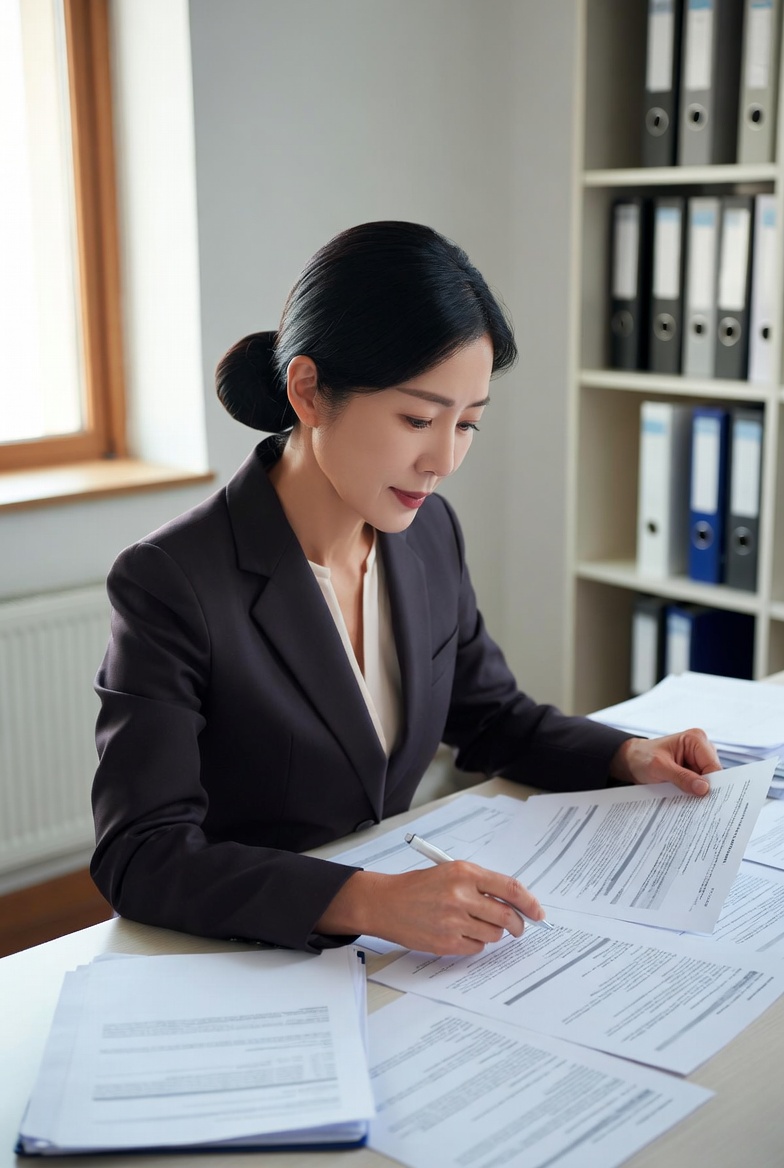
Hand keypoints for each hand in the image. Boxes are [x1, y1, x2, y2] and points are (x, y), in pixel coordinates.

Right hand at [315, 863, 545, 955]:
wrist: (386, 903)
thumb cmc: (419, 886)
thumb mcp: (451, 873)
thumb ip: (481, 885)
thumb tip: (515, 904)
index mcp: (464, 873)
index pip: (510, 888)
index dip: (530, 903)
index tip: (538, 913)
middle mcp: (460, 895)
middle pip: (506, 916)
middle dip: (518, 924)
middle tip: (518, 927)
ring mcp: (453, 921)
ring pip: (493, 934)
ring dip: (492, 933)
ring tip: (474, 924)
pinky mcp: (446, 942)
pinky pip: (476, 948)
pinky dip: (475, 943)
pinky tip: (459, 933)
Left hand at [609, 728, 720, 796]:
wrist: (631, 761)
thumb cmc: (642, 758)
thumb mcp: (659, 768)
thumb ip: (682, 777)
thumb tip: (704, 789)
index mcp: (695, 739)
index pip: (713, 766)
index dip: (711, 784)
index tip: (707, 800)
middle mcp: (701, 746)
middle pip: (713, 773)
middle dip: (705, 788)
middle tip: (697, 803)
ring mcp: (699, 758)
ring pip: (708, 780)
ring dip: (698, 791)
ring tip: (686, 798)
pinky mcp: (695, 768)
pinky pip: (700, 783)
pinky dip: (694, 791)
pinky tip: (686, 796)